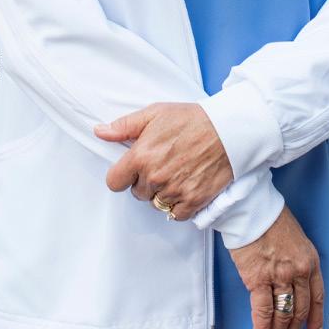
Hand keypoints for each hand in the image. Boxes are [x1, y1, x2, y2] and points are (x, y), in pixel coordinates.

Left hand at [93, 102, 233, 218]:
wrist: (228, 130)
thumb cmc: (191, 119)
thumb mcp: (155, 113)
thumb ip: (124, 126)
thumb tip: (99, 131)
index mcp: (141, 156)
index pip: (114, 182)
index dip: (122, 175)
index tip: (132, 169)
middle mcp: (155, 177)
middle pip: (137, 193)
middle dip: (145, 182)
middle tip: (162, 164)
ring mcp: (174, 191)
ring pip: (156, 204)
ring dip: (162, 193)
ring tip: (176, 173)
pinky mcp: (193, 201)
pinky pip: (176, 215)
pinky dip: (179, 205)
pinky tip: (186, 186)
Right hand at [228, 204, 324, 328]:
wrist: (251, 208)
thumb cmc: (270, 219)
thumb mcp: (295, 238)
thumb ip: (296, 261)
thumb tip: (288, 284)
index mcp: (311, 260)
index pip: (317, 297)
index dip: (316, 320)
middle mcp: (299, 271)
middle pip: (300, 311)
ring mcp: (280, 276)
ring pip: (282, 315)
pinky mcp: (258, 279)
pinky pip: (263, 311)